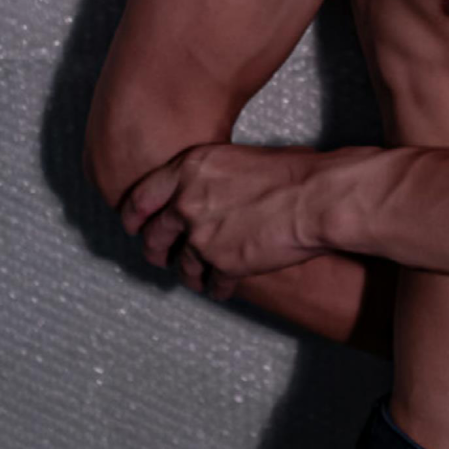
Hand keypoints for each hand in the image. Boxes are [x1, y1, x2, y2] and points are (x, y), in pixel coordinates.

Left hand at [119, 143, 346, 298]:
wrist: (316, 199)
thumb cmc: (294, 172)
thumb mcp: (241, 158)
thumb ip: (216, 176)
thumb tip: (217, 189)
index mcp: (189, 169)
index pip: (143, 196)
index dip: (133, 214)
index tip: (132, 225)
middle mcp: (186, 203)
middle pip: (155, 234)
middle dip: (155, 249)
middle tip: (158, 256)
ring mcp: (201, 236)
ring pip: (182, 265)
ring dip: (188, 275)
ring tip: (196, 280)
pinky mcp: (222, 264)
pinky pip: (211, 282)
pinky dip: (216, 288)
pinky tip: (223, 290)